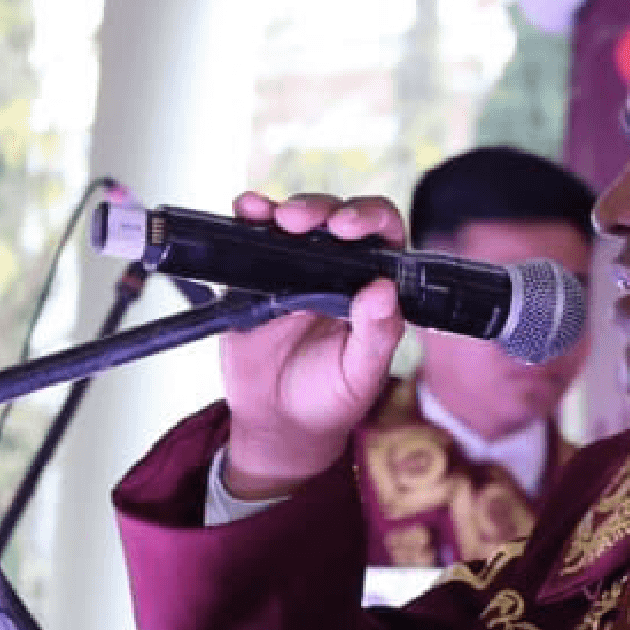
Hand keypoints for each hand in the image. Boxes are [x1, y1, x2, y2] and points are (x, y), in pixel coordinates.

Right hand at [218, 190, 410, 497]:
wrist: (278, 421)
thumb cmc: (330, 398)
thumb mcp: (360, 374)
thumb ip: (376, 335)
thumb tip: (384, 289)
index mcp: (373, 287)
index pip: (383, 236)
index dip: (369, 219)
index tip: (348, 226)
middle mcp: (338, 270)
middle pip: (336, 219)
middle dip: (321, 210)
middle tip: (300, 222)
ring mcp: (296, 268)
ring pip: (295, 220)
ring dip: (286, 209)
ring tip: (274, 217)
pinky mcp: (257, 274)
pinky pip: (253, 237)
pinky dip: (249, 216)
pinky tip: (245, 209)